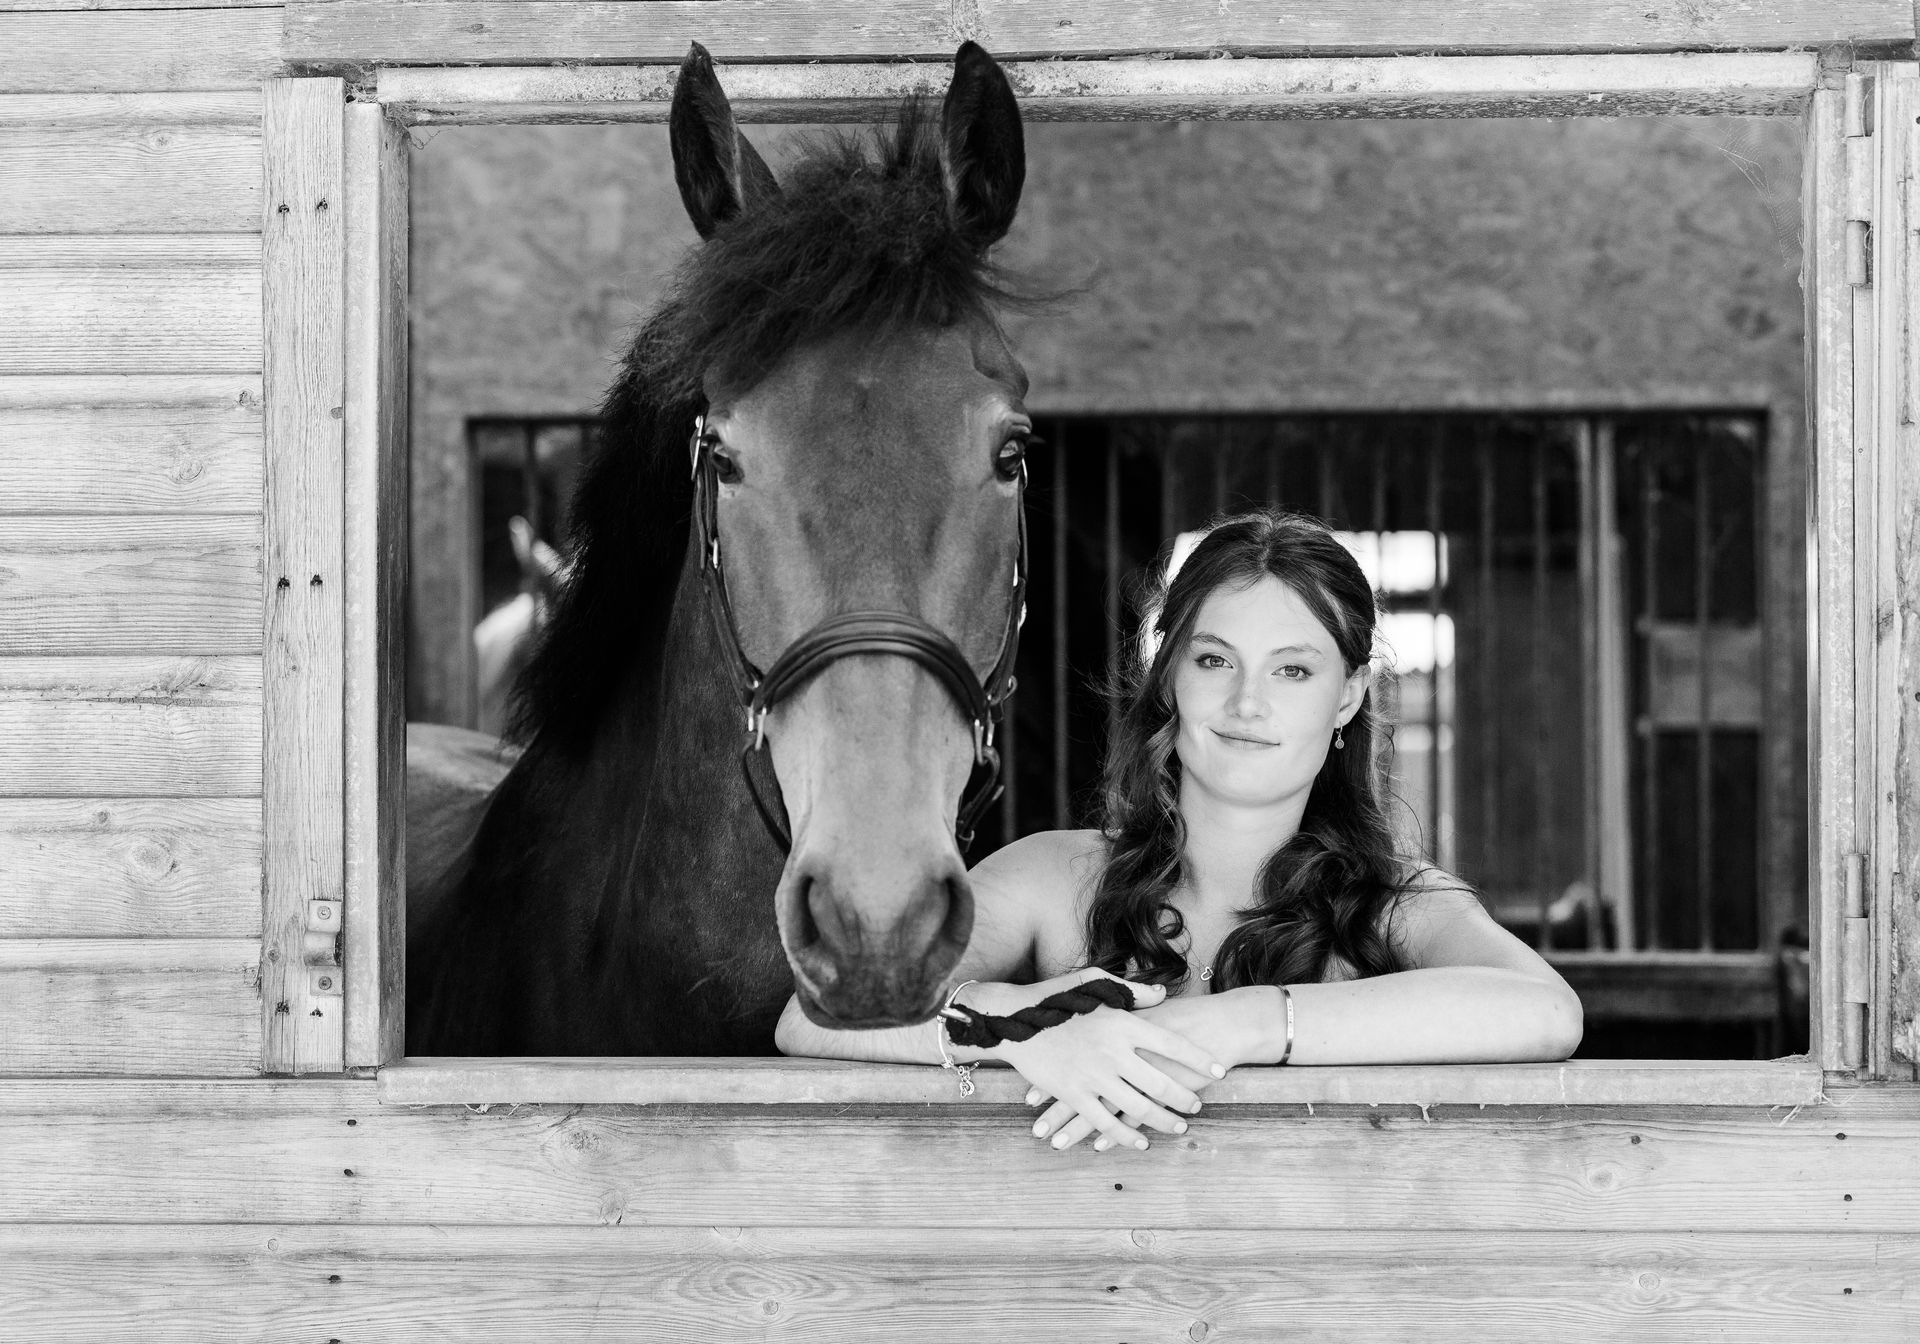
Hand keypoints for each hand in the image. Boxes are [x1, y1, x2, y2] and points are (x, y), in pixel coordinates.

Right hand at [992, 969, 1224, 1153]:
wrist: (1014, 1020)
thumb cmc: (1057, 998)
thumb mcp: (1096, 983)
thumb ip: (1133, 992)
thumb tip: (1164, 995)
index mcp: (1122, 1023)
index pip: (1171, 1043)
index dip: (1198, 1058)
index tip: (1219, 1070)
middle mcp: (1112, 1051)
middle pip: (1160, 1082)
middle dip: (1185, 1098)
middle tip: (1199, 1106)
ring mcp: (1093, 1076)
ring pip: (1138, 1108)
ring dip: (1163, 1121)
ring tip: (1180, 1127)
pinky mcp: (1074, 1095)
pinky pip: (1106, 1122)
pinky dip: (1126, 1136)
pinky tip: (1142, 1143)